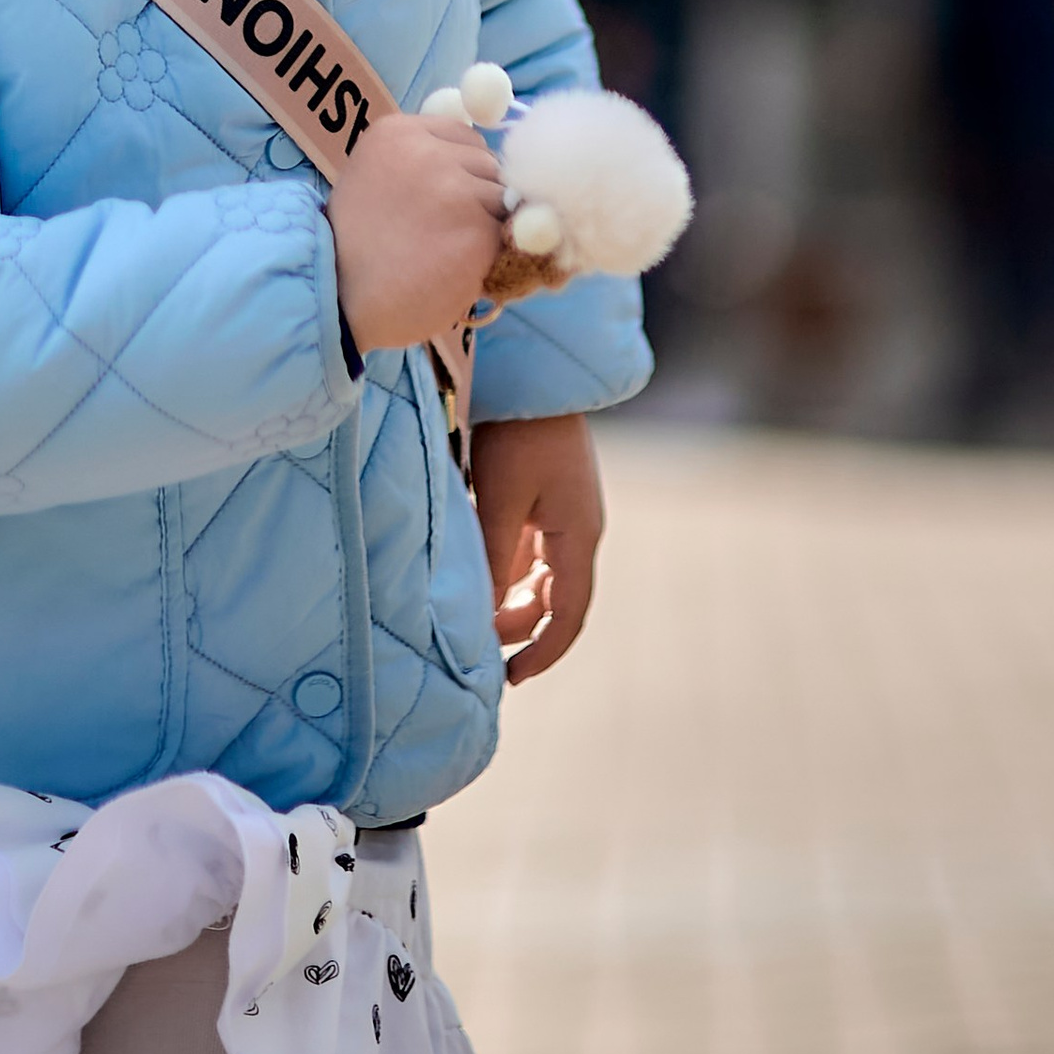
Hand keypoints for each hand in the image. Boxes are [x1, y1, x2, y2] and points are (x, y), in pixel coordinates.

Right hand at [326, 109, 504, 353]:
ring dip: (485, 225)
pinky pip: (503, 235)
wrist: (341, 297)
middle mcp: (428, 151)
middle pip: (487, 164)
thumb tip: (478, 163)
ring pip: (500, 199)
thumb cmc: (357, 245)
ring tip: (444, 250)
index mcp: (397, 132)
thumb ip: (420, 161)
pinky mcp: (478, 230)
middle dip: (476, 196)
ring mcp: (455, 189)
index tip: (440, 200)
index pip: (464, 136)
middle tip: (440, 231)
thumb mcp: (375, 177)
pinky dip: (487, 255)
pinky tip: (452, 268)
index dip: (461, 170)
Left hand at [470, 412, 603, 685]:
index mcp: (578, 537)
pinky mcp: (547, 497)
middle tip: (484, 657)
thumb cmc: (517, 434)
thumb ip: (492, 562)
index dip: (543, 652)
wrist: (534, 375)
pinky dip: (508, 571)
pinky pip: (531, 550)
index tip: (512, 679)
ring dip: (513, 601)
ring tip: (475, 621)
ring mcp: (564, 513)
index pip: (567, 615)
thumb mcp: (499, 501)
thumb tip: (483, 619)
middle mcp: (578, 531)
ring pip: (541, 577)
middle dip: (523, 631)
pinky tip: (479, 578)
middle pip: (555, 600)